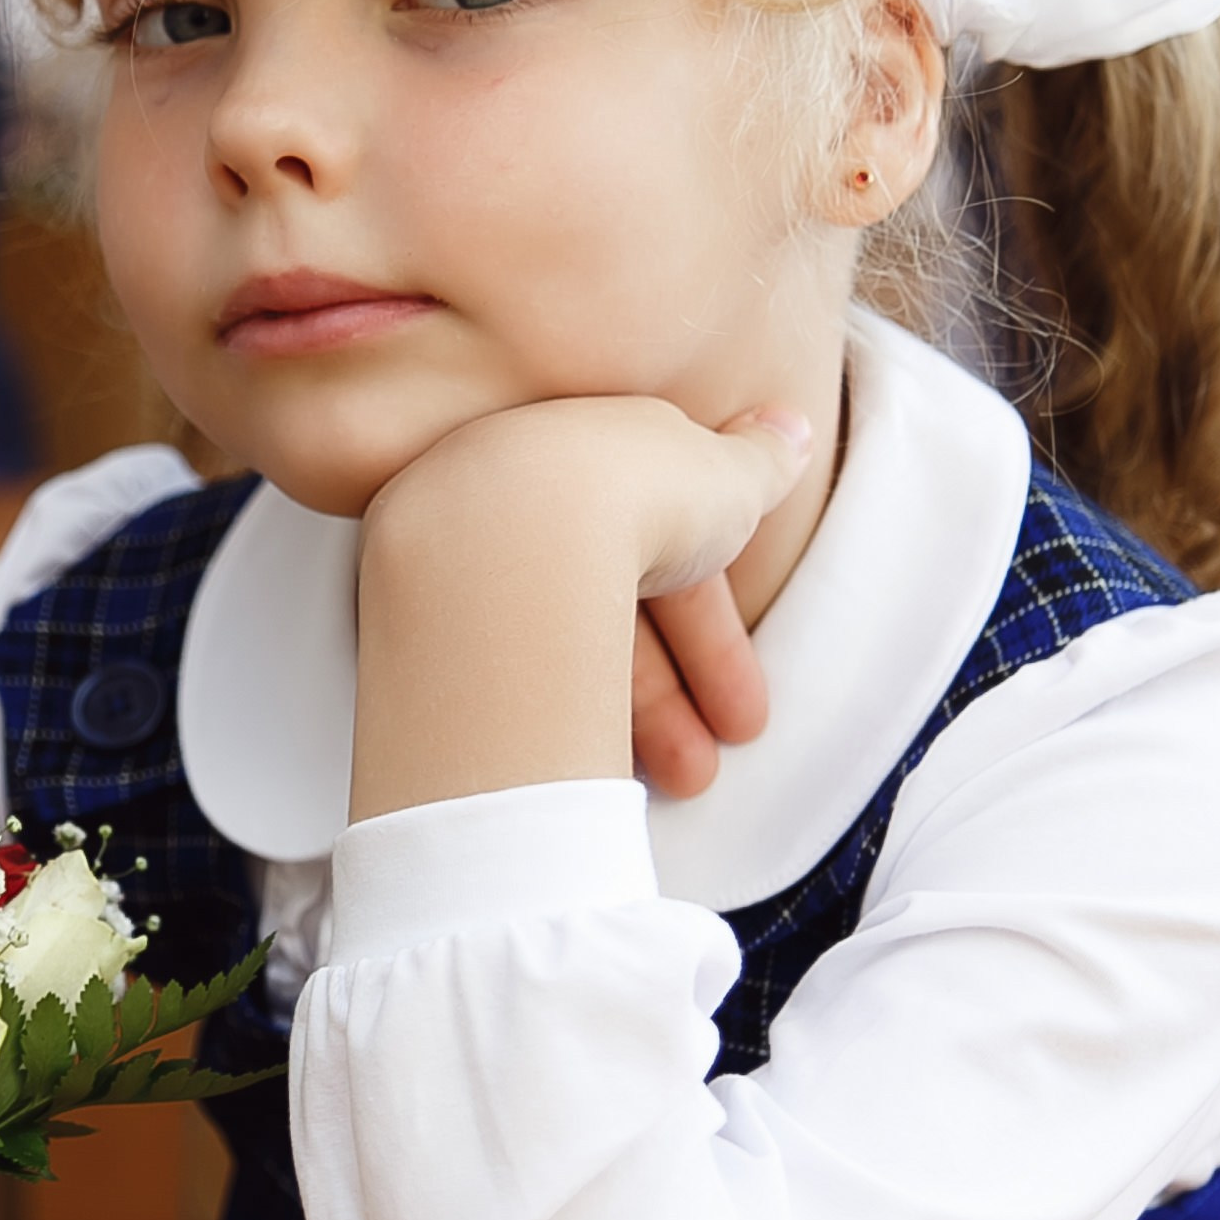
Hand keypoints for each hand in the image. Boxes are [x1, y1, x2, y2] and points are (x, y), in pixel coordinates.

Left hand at [352, 395, 811, 822]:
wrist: (516, 524)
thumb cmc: (637, 485)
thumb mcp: (729, 474)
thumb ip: (761, 462)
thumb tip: (790, 430)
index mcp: (602, 459)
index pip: (665, 560)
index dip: (712, 639)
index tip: (743, 713)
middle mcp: (532, 501)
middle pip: (614, 611)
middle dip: (674, 700)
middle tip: (706, 773)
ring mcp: (475, 557)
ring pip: (563, 645)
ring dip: (627, 724)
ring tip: (669, 789)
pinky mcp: (429, 610)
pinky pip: (511, 671)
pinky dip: (555, 716)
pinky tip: (586, 769)